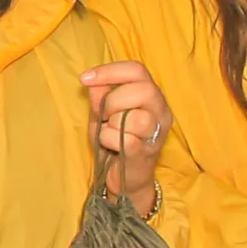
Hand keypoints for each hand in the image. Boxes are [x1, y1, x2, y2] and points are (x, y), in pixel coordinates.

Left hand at [78, 60, 172, 213]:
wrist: (124, 177)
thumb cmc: (116, 140)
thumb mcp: (103, 113)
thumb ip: (100, 94)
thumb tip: (92, 80)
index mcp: (152, 96)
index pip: (137, 70)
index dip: (110, 71)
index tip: (85, 78)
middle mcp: (161, 112)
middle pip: (144, 90)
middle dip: (114, 100)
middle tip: (103, 114)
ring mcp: (157, 134)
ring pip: (139, 117)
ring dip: (113, 123)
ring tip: (109, 130)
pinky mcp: (147, 154)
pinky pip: (127, 140)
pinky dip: (109, 139)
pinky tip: (109, 144)